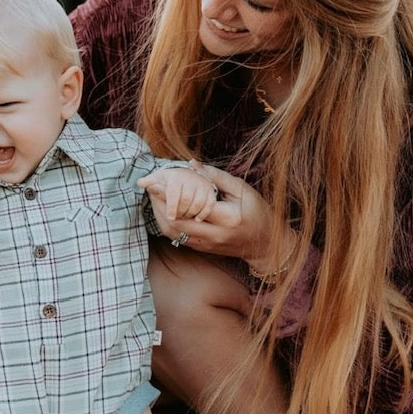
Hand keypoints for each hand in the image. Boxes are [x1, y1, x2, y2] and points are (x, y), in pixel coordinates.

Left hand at [144, 162, 286, 261]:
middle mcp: (214, 235)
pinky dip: (166, 222)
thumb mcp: (242, 190)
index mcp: (227, 218)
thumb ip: (217, 177)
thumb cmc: (257, 212)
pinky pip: (177, 237)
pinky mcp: (201, 249)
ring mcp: (206, 245)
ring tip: (152, 194)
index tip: (153, 182)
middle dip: (158, 203)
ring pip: (173, 231)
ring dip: (159, 213)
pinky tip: (162, 207)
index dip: (169, 195)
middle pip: (175, 221)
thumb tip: (192, 164)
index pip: (191, 206)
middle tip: (148, 184)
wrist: (265, 245)